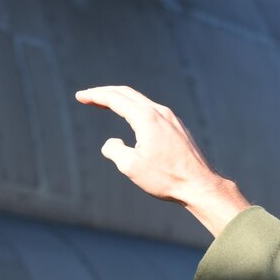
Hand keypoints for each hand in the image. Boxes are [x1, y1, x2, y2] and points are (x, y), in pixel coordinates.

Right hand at [75, 85, 251, 235]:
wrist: (199, 185)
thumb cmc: (166, 178)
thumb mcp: (130, 166)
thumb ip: (113, 150)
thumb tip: (112, 142)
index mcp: (146, 117)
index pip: (115, 98)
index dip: (95, 95)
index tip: (80, 96)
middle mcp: (160, 112)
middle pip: (128, 94)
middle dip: (106, 93)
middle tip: (88, 96)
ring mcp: (172, 119)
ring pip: (142, 102)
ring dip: (122, 101)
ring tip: (107, 104)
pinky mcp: (179, 128)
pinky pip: (153, 112)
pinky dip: (136, 110)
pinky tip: (133, 119)